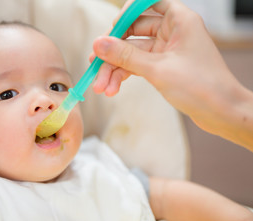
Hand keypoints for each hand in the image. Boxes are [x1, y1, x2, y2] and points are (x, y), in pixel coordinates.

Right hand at [91, 0, 252, 150]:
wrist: (221, 113)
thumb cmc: (201, 86)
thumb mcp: (157, 69)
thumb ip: (125, 56)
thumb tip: (98, 44)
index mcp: (178, 20)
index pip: (146, 4)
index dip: (125, 15)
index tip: (109, 33)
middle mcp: (172, 31)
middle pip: (133, 32)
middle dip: (113, 52)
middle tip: (94, 65)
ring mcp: (167, 50)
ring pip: (132, 53)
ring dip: (115, 69)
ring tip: (101, 86)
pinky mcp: (163, 66)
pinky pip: (138, 66)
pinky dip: (125, 76)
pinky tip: (112, 88)